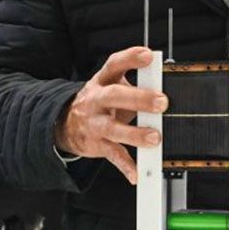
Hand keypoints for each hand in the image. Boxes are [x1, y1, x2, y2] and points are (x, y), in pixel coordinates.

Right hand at [55, 46, 167, 184]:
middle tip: (161, 102)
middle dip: (138, 98)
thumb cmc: (99, 103)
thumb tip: (162, 83)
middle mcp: (96, 100)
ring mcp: (95, 123)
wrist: (66, 124)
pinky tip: (136, 173)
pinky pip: (112, 155)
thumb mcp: (111, 87)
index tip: (148, 55)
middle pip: (114, 96)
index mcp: (102, 82)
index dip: (130, 58)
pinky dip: (125, 165)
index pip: (114, 65)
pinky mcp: (97, 144)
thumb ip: (135, 84)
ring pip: (113, 128)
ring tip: (154, 138)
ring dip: (134, 134)